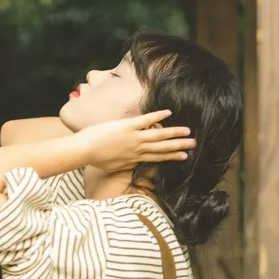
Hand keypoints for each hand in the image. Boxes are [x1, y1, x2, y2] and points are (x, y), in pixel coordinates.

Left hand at [76, 111, 195, 172]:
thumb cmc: (95, 159)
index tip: (185, 156)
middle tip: (194, 145)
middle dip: (179, 146)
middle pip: (163, 147)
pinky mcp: (128, 126)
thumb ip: (126, 163)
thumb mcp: (114, 166)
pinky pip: (146, 120)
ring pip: (159, 135)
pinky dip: (157, 116)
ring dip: (174, 133)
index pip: (157, 157)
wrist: (84, 150)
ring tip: (187, 132)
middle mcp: (138, 148)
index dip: (172, 156)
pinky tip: (168, 113)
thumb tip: (133, 162)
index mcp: (135, 158)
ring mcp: (134, 137)